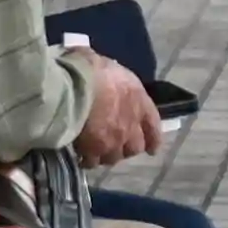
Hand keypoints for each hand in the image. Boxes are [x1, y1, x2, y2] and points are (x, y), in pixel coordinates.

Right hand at [72, 51, 164, 168]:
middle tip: (114, 147)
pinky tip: (79, 156)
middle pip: (134, 147)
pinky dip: (87, 160)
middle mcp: (131, 124)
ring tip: (94, 153)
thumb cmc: (90, 70)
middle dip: (125, 148)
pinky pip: (92, 161)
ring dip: (105, 155)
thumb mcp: (106, 65)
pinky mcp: (95, 150)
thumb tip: (94, 70)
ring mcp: (114, 140)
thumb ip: (107, 76)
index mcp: (138, 100)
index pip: (153, 125)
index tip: (152, 148)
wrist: (74, 88)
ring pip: (113, 157)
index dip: (153, 138)